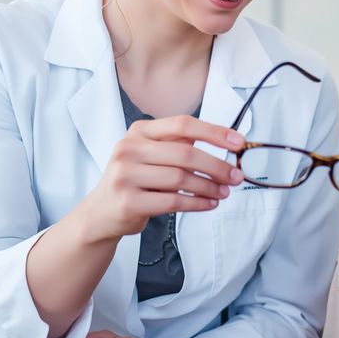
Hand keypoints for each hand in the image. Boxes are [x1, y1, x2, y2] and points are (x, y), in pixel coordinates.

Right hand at [79, 115, 245, 242]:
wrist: (100, 213)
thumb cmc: (135, 180)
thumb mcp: (151, 155)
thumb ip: (180, 145)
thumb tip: (225, 143)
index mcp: (139, 131)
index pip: (182, 124)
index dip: (214, 132)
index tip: (238, 143)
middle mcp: (129, 149)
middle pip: (185, 154)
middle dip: (217, 166)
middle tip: (236, 177)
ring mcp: (126, 175)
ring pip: (181, 179)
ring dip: (209, 187)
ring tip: (224, 192)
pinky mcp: (129, 201)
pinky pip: (173, 201)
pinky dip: (197, 203)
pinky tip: (209, 204)